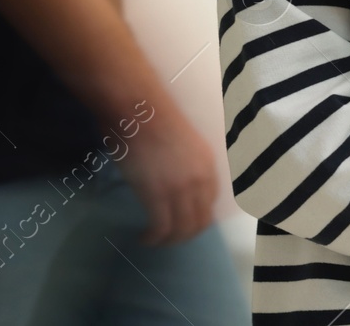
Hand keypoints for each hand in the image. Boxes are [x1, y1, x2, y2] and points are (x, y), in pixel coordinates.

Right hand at [116, 104, 219, 244]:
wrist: (137, 107)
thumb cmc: (152, 117)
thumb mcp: (182, 143)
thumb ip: (183, 165)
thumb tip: (172, 181)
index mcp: (208, 164)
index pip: (211, 202)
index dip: (197, 216)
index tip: (182, 220)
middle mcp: (200, 179)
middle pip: (201, 221)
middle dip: (185, 235)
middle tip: (168, 237)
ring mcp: (180, 189)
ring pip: (183, 230)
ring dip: (169, 241)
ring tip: (155, 240)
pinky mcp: (157, 195)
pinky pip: (161, 229)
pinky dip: (153, 238)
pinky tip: (144, 237)